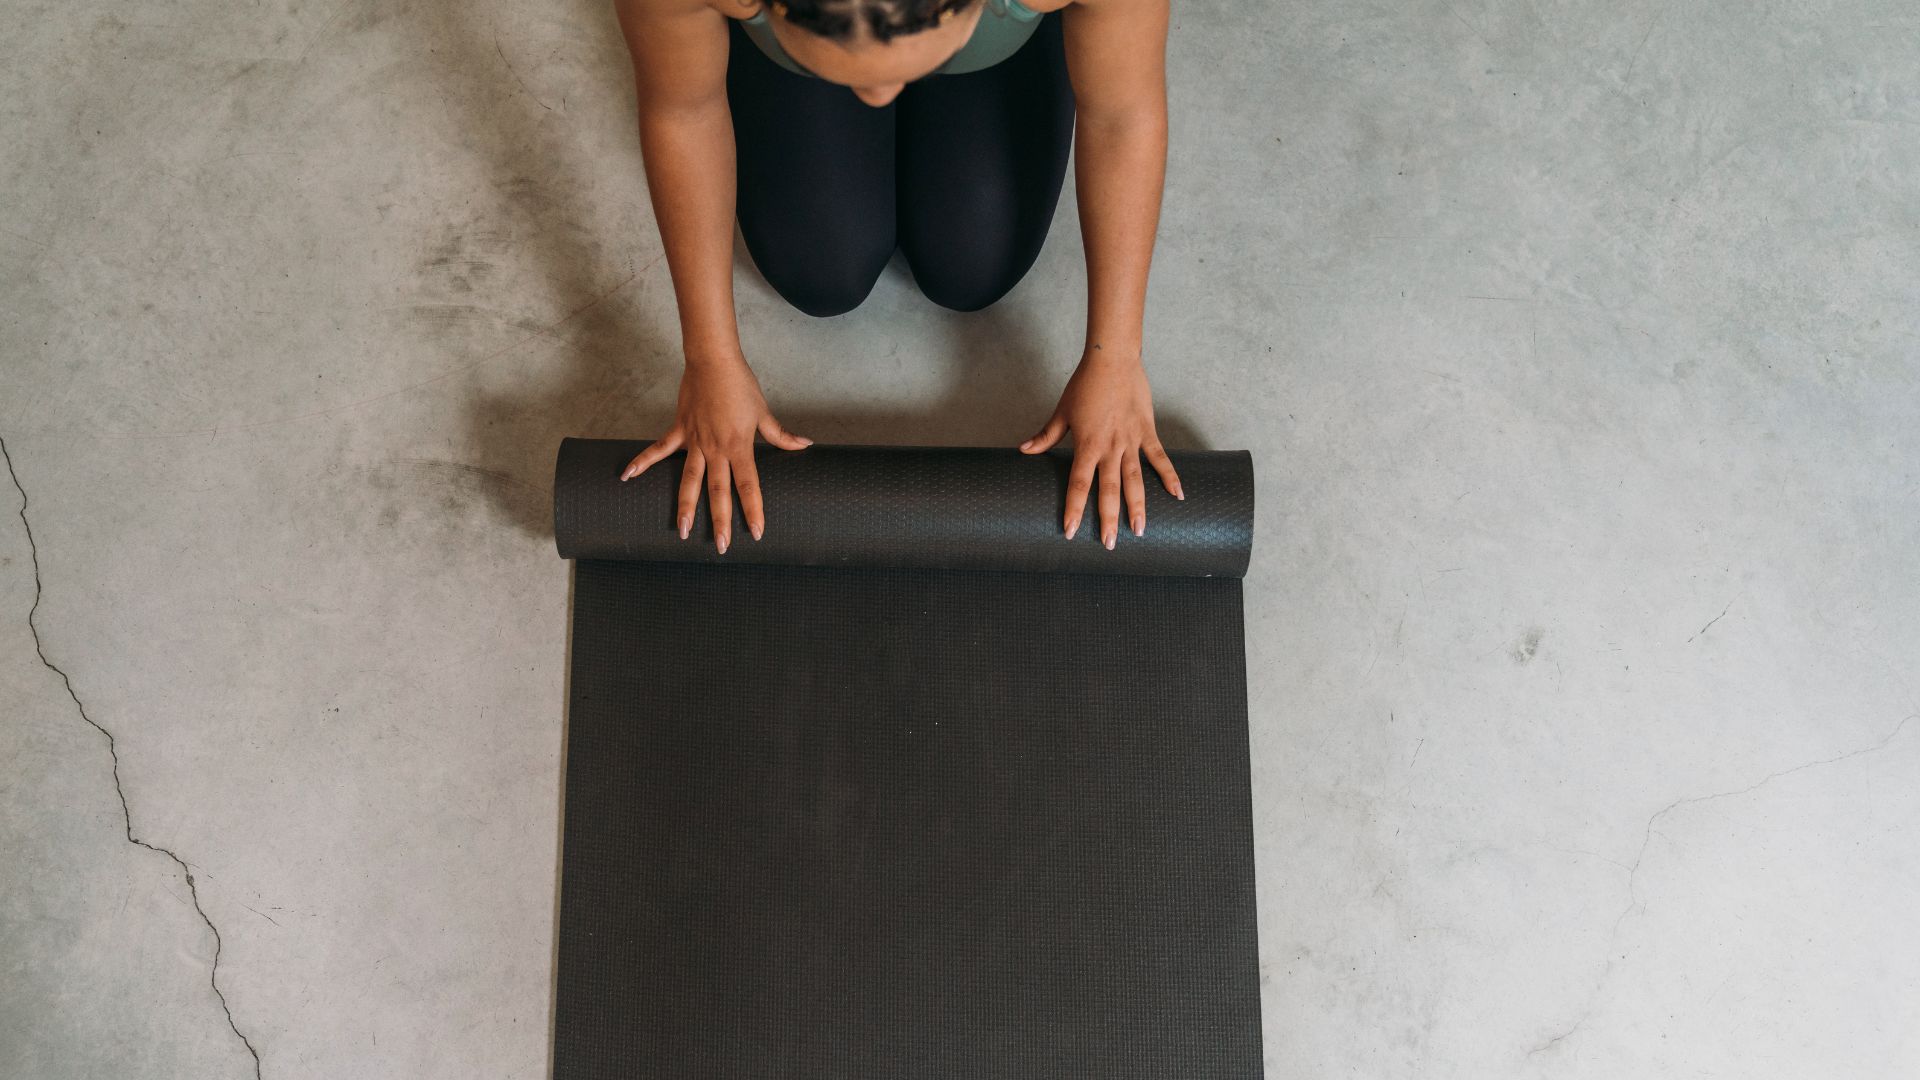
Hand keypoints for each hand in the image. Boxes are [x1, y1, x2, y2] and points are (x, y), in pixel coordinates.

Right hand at [620, 351, 810, 551]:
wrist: (713, 361)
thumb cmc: (740, 385)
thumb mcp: (763, 412)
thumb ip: (780, 435)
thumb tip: (804, 445)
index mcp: (739, 446)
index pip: (748, 485)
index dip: (753, 510)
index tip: (756, 532)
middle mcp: (716, 448)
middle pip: (718, 491)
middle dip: (720, 520)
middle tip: (720, 547)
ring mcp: (695, 441)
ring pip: (688, 480)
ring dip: (684, 506)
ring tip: (682, 530)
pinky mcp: (679, 430)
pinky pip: (659, 450)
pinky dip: (643, 462)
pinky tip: (628, 477)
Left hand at [1020, 348, 1181, 547]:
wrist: (1112, 360)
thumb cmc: (1085, 384)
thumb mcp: (1062, 412)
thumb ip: (1046, 436)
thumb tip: (1024, 450)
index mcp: (1087, 445)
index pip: (1079, 485)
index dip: (1074, 510)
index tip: (1070, 532)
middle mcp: (1110, 448)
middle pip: (1109, 490)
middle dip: (1108, 519)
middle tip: (1108, 545)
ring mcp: (1131, 441)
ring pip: (1136, 481)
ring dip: (1139, 507)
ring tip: (1140, 532)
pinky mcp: (1147, 432)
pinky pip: (1160, 458)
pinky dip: (1170, 477)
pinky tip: (1178, 496)